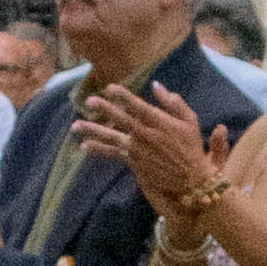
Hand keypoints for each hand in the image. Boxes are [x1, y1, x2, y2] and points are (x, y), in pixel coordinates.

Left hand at [76, 80, 221, 219]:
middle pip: (123, 120)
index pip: (139, 106)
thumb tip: (156, 85)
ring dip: (93, 131)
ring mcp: (139, 150)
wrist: (191, 180)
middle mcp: (148, 136)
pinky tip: (84, 145)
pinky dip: (99, 150)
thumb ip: (174, 102)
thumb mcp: (190, 121)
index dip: (123, 96)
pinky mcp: (134, 162)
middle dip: (105, 110)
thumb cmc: (191, 147)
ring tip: (75, 126)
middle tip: (89, 101)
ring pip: (113, 138)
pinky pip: (113, 154)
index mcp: (162, 123)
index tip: (110, 87)